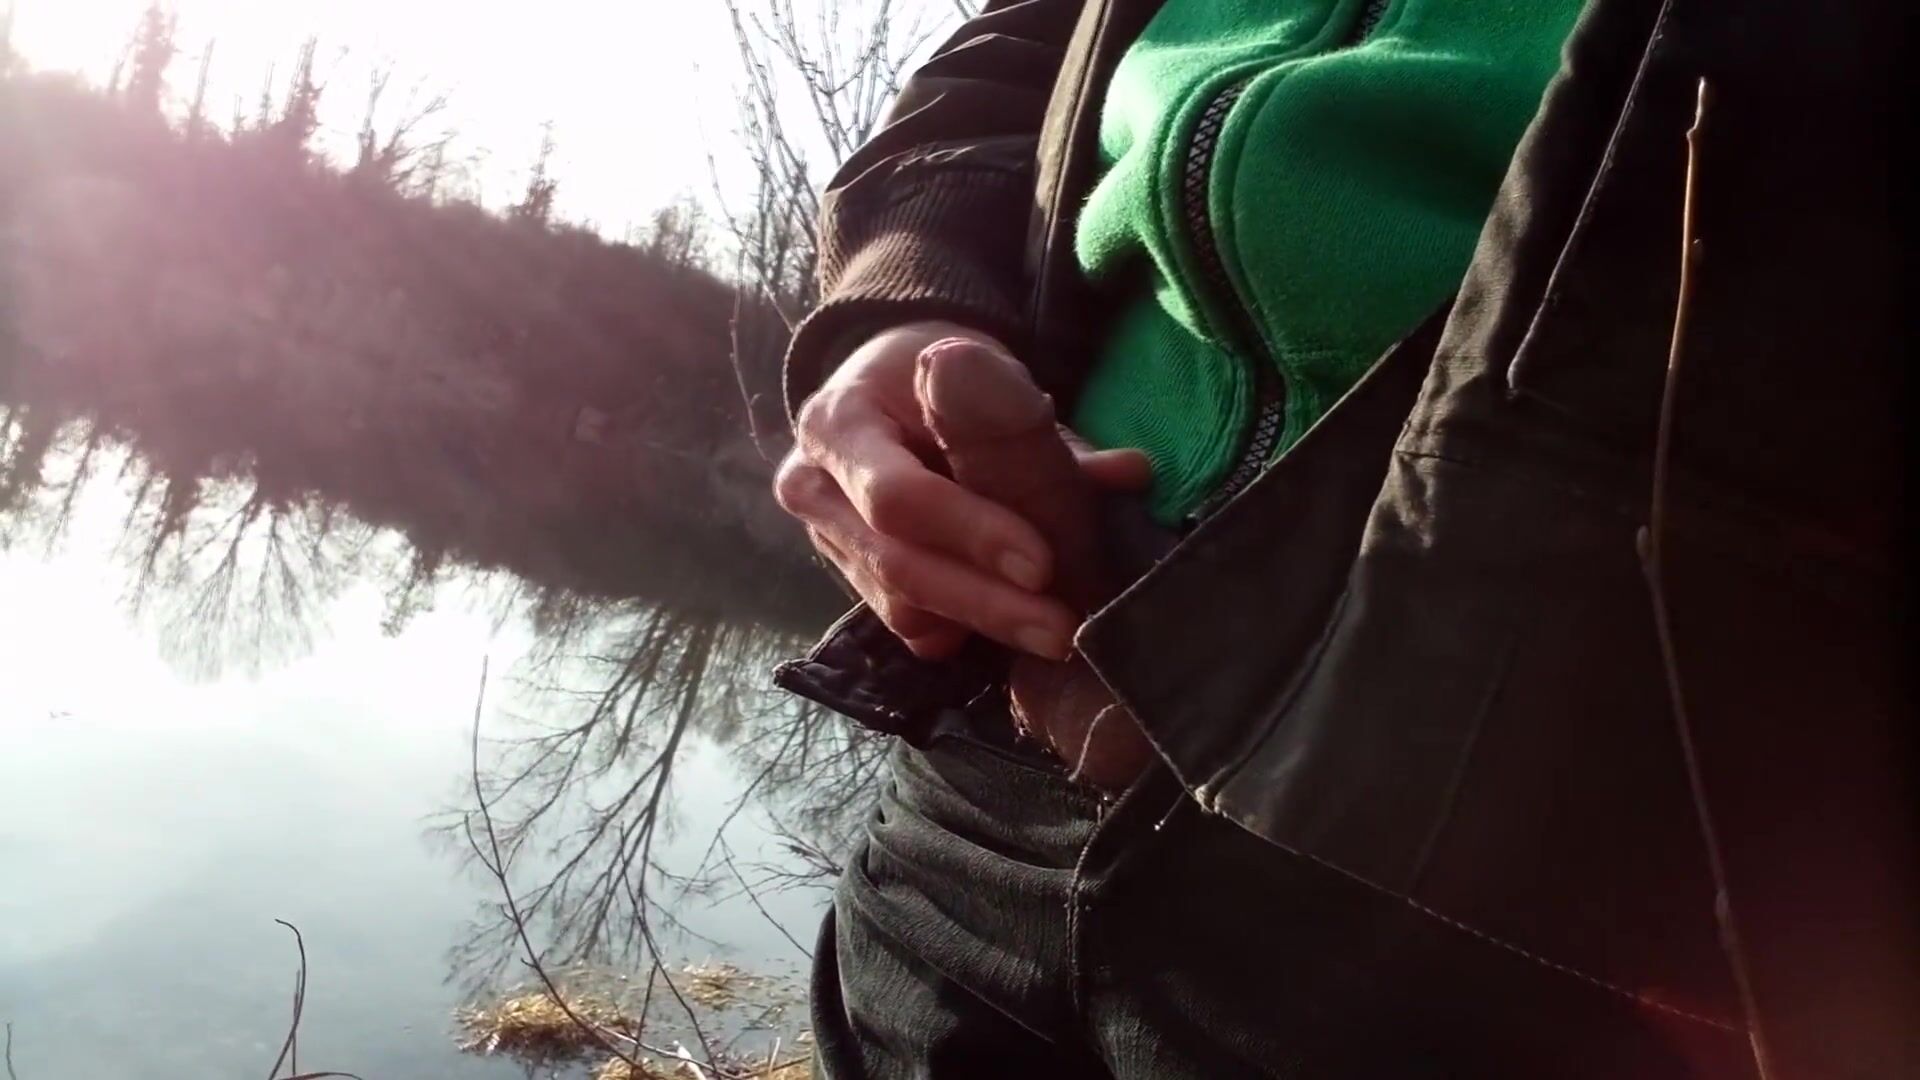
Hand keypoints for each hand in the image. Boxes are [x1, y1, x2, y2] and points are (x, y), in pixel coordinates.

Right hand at [775, 321, 1148, 659]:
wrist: (889, 388)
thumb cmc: (944, 379)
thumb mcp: (985, 375)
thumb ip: (1041, 428)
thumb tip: (1128, 472)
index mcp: (839, 421)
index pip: (897, 497)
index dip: (970, 533)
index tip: (1042, 563)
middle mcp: (813, 485)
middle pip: (895, 563)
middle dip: (984, 601)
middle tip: (1060, 629)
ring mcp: (823, 536)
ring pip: (898, 603)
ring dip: (979, 623)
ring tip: (1050, 631)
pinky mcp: (847, 573)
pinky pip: (901, 621)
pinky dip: (955, 630)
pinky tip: (1000, 628)